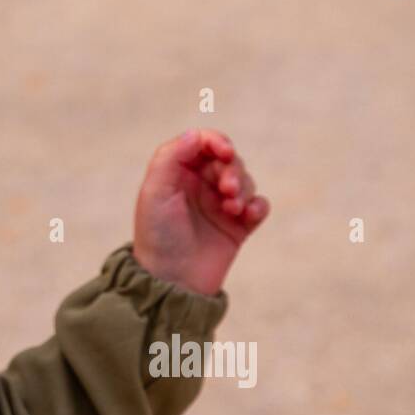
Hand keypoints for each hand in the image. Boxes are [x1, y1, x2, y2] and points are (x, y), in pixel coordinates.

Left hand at [132, 128, 269, 295]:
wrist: (172, 281)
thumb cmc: (158, 235)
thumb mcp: (155, 192)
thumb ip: (172, 157)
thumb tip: (196, 134)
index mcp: (178, 173)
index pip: (202, 143)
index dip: (216, 142)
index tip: (224, 153)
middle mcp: (199, 185)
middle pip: (228, 160)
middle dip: (232, 169)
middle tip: (227, 190)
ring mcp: (220, 204)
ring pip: (245, 180)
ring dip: (244, 188)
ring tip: (233, 209)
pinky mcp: (238, 225)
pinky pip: (259, 205)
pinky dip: (257, 206)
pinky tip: (247, 215)